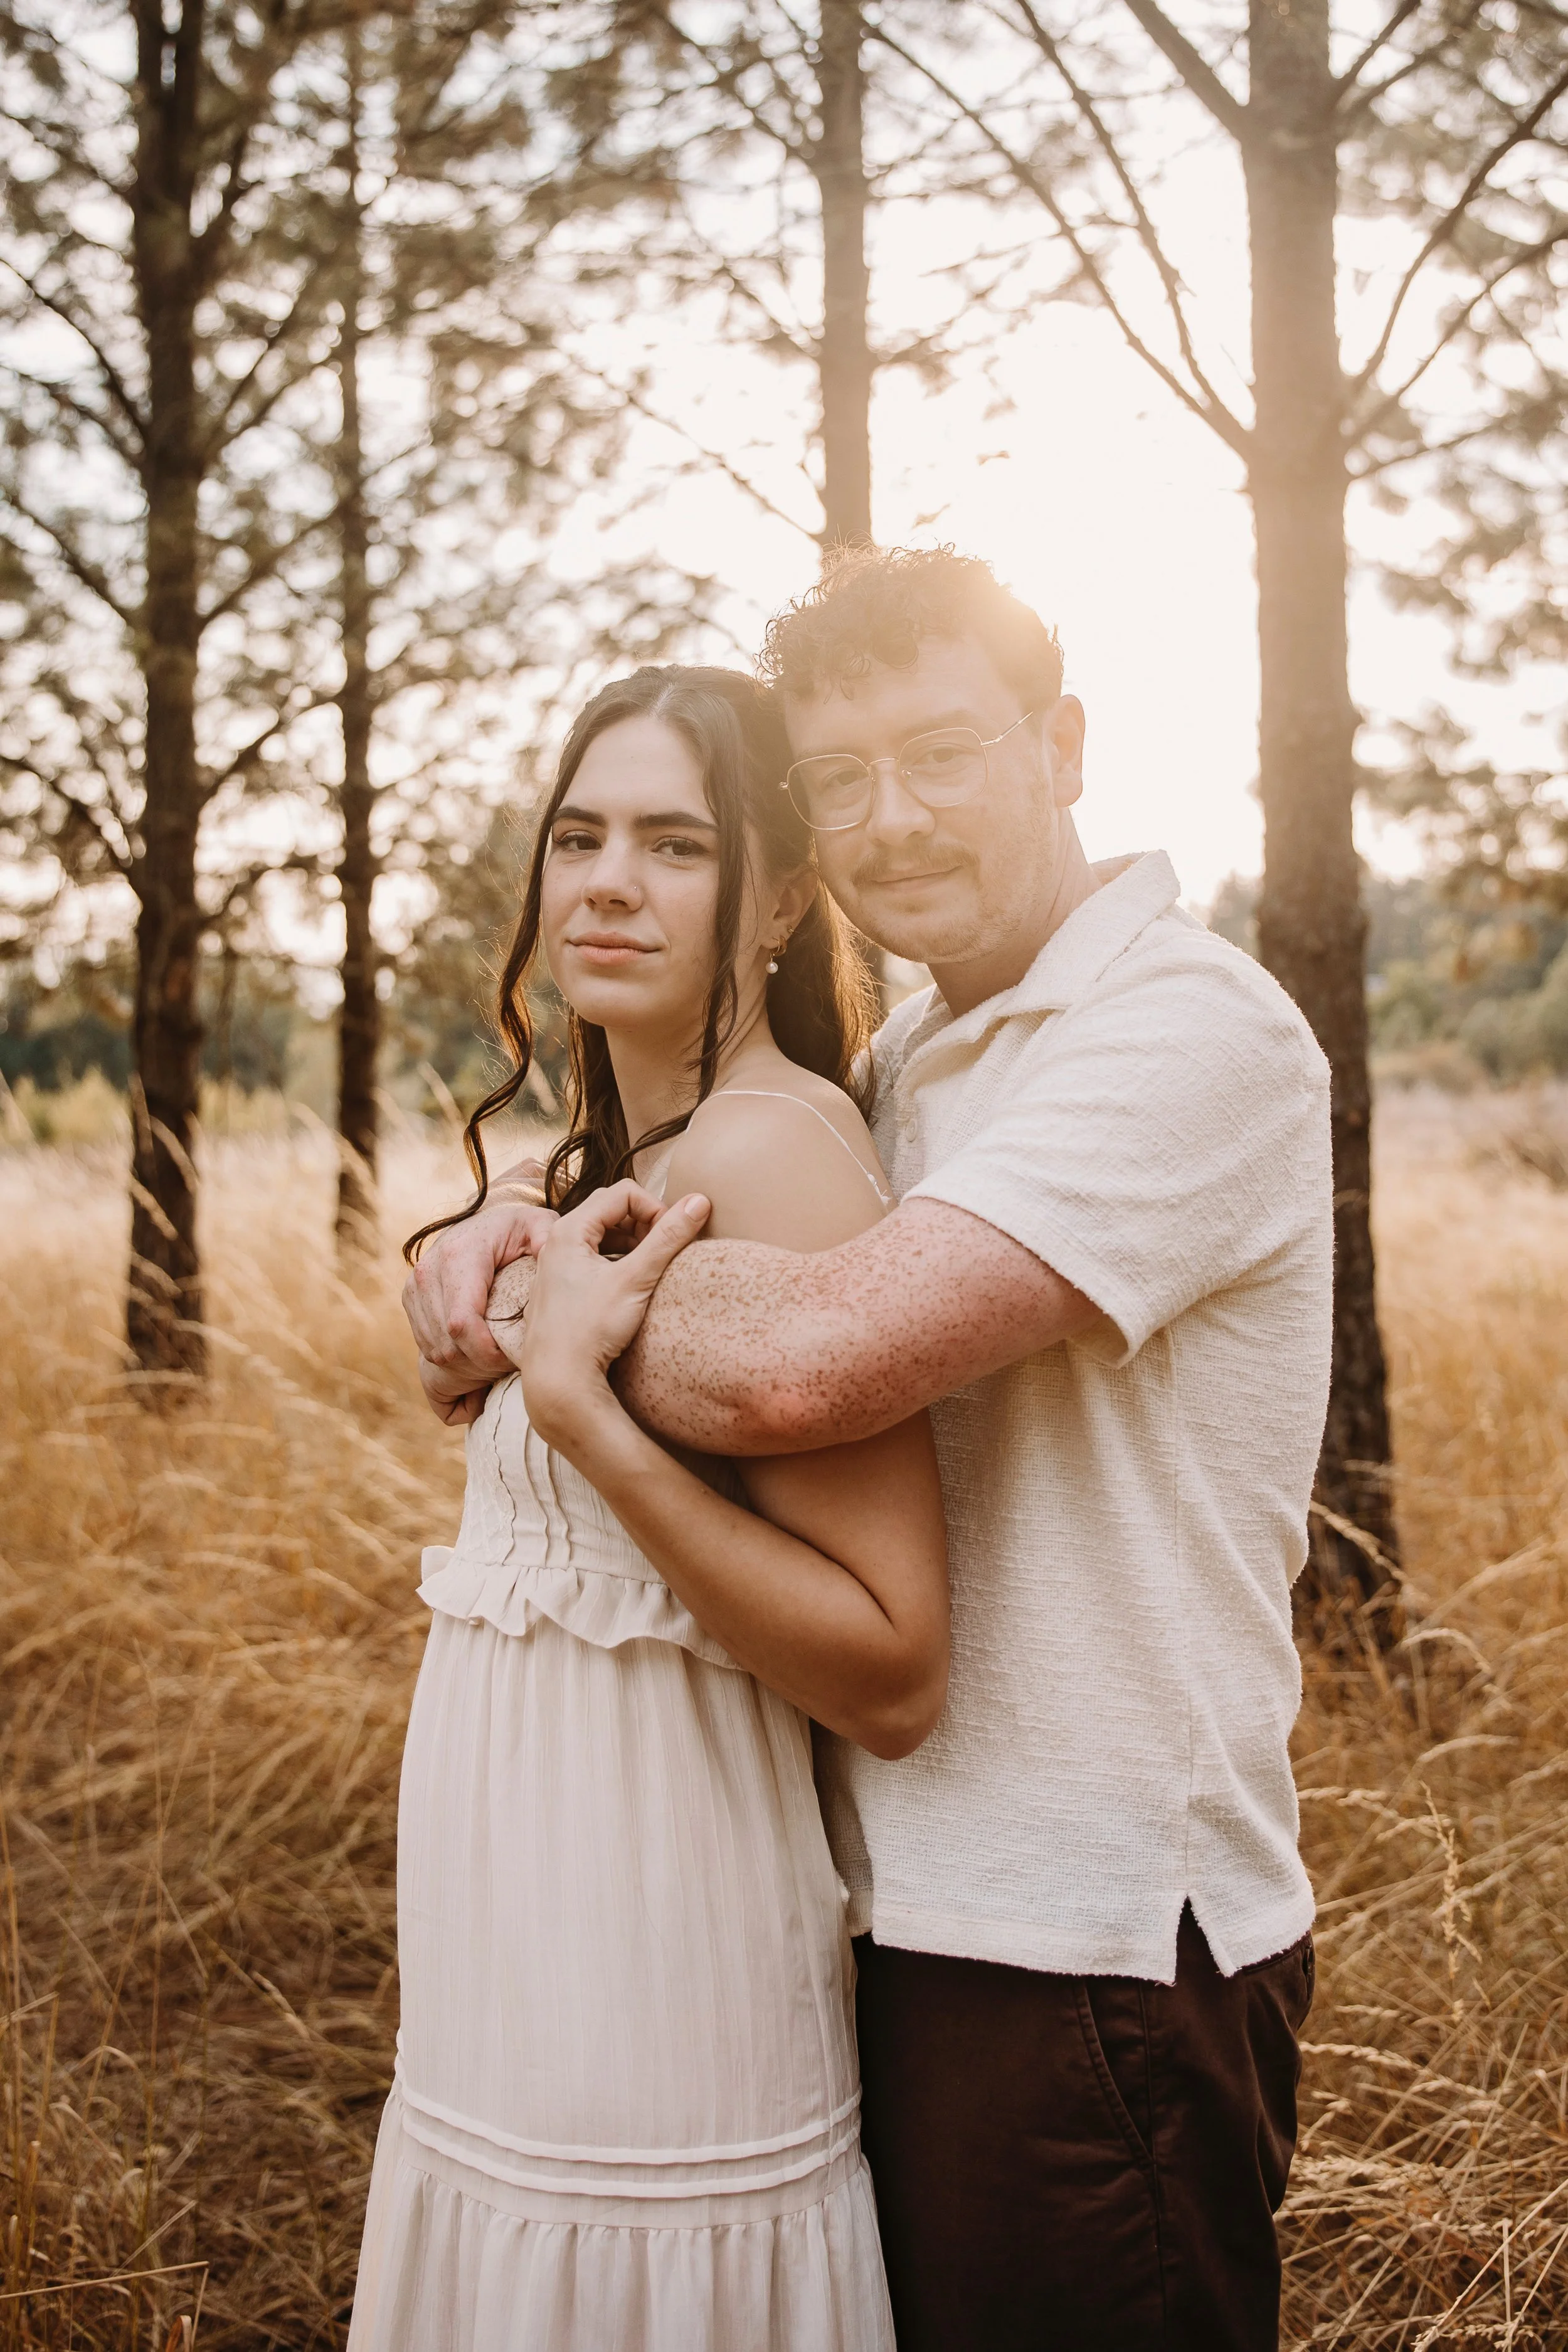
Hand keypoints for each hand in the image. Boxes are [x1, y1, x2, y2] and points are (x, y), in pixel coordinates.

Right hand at [403, 1195, 558, 1419]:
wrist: (482, 1223)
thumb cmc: (516, 1230)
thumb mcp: (539, 1226)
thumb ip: (547, 1238)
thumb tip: (549, 1255)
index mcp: (457, 1258)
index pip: (461, 1324)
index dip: (486, 1353)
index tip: (511, 1359)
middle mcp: (427, 1275)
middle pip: (447, 1346)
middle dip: (480, 1365)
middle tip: (509, 1363)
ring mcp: (414, 1291)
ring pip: (435, 1353)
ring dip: (466, 1367)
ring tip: (497, 1359)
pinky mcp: (410, 1303)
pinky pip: (427, 1351)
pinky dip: (453, 1363)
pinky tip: (478, 1355)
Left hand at [520, 1181, 709, 1452]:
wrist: (558, 1381)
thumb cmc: (591, 1329)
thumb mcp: (636, 1279)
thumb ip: (668, 1238)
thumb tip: (700, 1202)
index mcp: (569, 1230)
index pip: (623, 1193)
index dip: (655, 1208)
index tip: (673, 1236)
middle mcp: (556, 1241)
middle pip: (610, 1210)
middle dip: (644, 1223)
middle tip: (665, 1249)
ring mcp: (554, 1265)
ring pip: (601, 1235)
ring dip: (632, 1242)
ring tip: (651, 1267)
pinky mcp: (559, 1288)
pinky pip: (592, 1258)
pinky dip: (617, 1262)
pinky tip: (630, 1286)